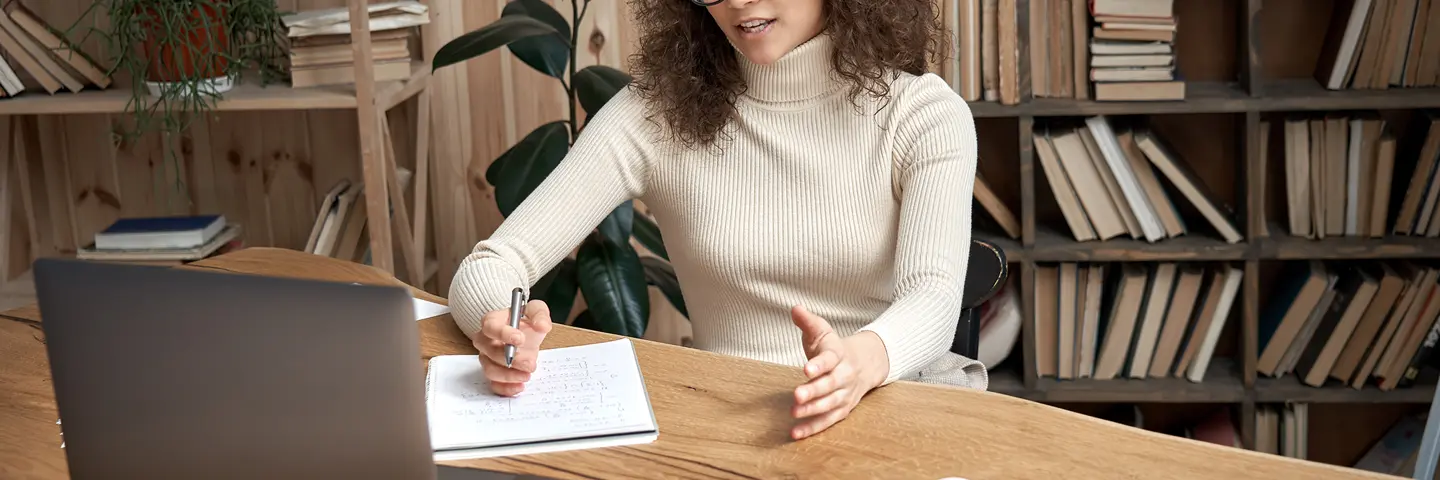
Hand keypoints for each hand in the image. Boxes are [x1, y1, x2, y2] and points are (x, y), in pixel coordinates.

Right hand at [472, 300, 552, 395]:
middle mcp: (485, 340)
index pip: (490, 326)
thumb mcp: (536, 310)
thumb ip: (540, 315)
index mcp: (492, 321)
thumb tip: (542, 326)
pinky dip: (506, 388)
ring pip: (490, 370)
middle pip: (489, 351)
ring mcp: (487, 358)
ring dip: (509, 376)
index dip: (503, 333)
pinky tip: (519, 386)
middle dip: (510, 359)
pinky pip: (494, 384)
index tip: (520, 339)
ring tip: (527, 375)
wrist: (525, 334)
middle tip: (529, 363)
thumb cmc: (525, 320)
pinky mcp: (494, 372)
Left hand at [788, 305, 888, 439]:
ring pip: (830, 404)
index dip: (819, 364)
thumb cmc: (835, 348)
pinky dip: (813, 428)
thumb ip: (808, 322)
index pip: (830, 359)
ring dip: (813, 410)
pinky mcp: (842, 409)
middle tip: (797, 395)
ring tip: (795, 413)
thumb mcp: (823, 331)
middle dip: (814, 391)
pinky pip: (828, 420)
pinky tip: (795, 433)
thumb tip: (795, 308)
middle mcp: (845, 375)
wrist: (867, 362)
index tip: (806, 369)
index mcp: (839, 354)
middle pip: (831, 384)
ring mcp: (845, 393)